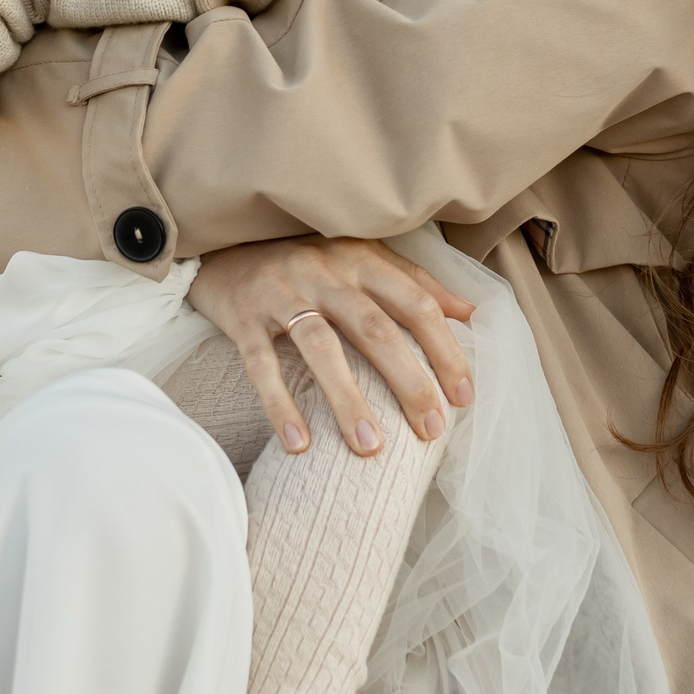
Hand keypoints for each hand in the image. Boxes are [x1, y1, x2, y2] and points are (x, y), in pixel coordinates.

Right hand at [189, 235, 475, 456]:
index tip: (463, 397)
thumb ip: (414, 281)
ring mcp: (281, 293)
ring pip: (321, 347)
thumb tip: (469, 311)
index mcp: (360, 259)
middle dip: (408, 382)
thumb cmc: (306, 260)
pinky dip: (279, 404)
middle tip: (430, 431)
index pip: (415, 303)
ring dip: (348, 400)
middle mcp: (324, 272)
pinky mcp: (243, 317)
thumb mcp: (361, 258)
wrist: (224, 246)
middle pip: (375, 328)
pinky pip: (261, 364)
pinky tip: (298, 444)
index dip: (444, 350)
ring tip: (370, 447)